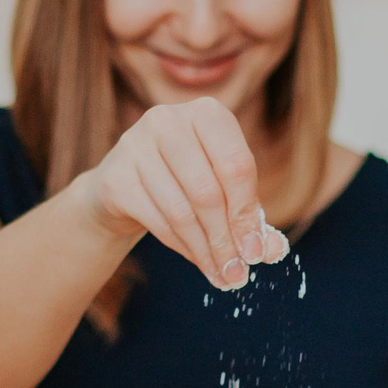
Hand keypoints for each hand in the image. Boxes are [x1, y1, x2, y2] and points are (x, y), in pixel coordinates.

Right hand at [75, 98, 289, 292]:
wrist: (123, 189)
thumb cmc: (185, 183)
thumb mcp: (224, 190)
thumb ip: (250, 216)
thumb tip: (273, 250)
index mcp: (206, 113)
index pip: (237, 166)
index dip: (248, 214)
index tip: (255, 252)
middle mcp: (168, 120)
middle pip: (208, 192)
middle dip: (226, 239)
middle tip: (237, 273)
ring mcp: (135, 145)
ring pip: (182, 211)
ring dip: (206, 250)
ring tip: (221, 274)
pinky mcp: (114, 177)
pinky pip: (157, 221)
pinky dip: (182, 247)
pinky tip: (196, 259)